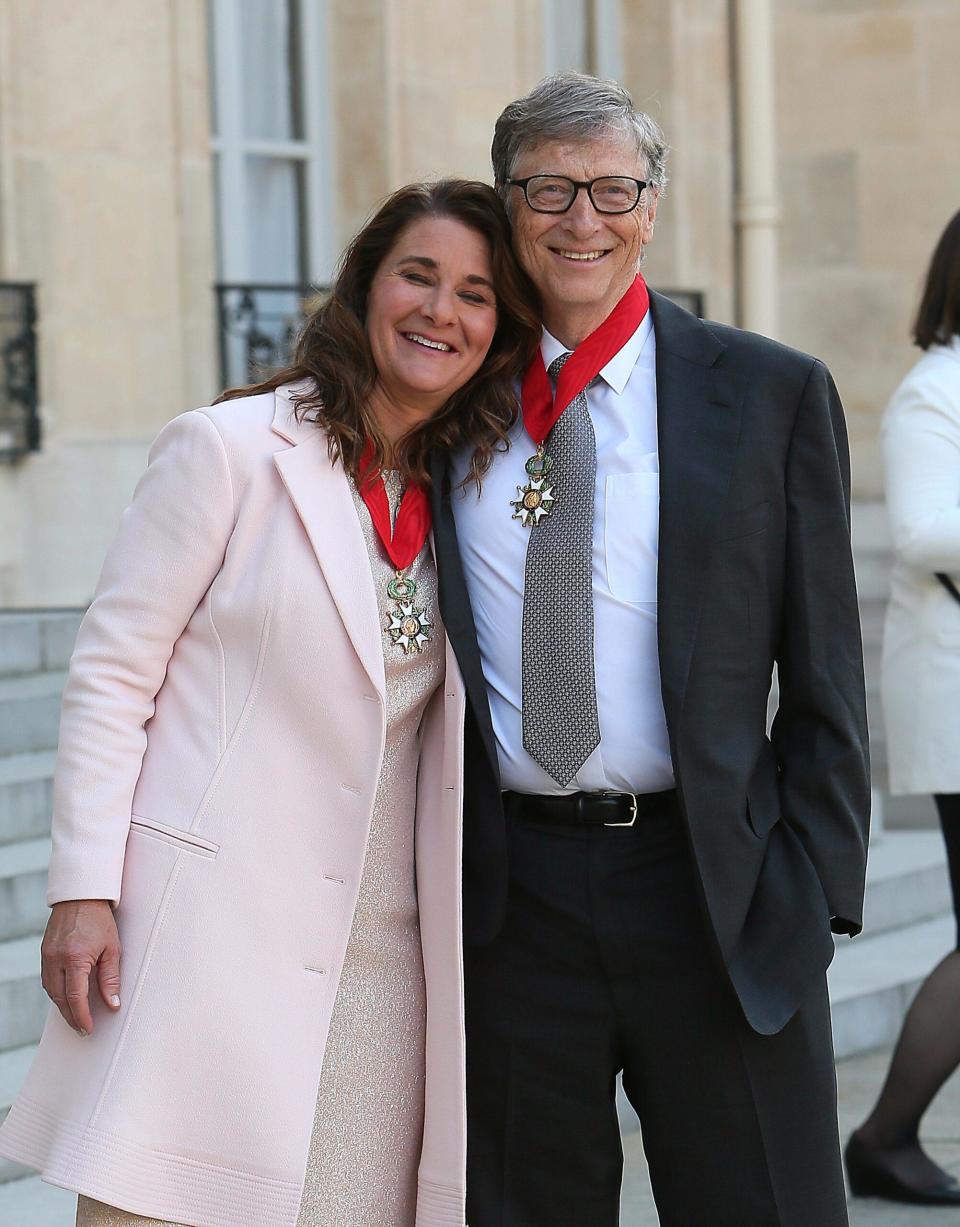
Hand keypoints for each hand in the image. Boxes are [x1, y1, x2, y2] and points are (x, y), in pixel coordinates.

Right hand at [41, 900, 121, 1034]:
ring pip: (51, 991)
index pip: (76, 997)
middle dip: (71, 1017)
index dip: (82, 1016)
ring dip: (63, 1006)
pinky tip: (66, 997)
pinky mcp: (44, 952)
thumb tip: (113, 1004)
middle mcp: (56, 959)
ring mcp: (47, 956)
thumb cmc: (100, 920)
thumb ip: (110, 978)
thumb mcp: (112, 948)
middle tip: (82, 1029)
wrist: (80, 896)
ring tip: (76, 1017)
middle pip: (60, 998)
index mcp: (75, 958)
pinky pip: (47, 979)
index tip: (88, 1029)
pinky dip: (56, 992)